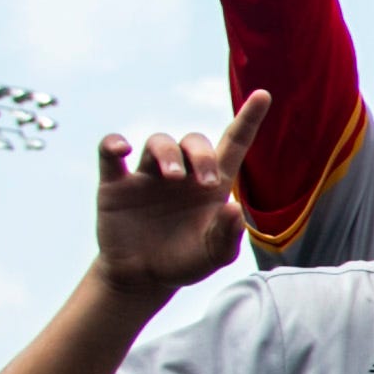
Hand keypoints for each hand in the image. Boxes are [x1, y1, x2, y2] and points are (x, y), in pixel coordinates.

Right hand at [92, 92, 263, 296]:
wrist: (143, 278)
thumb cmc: (185, 261)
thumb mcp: (214, 256)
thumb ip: (227, 235)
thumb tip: (234, 208)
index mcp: (212, 184)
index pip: (233, 143)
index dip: (248, 119)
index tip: (263, 95)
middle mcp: (182, 173)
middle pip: (193, 141)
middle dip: (201, 154)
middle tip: (206, 182)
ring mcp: (147, 176)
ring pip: (158, 143)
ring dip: (168, 154)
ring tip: (173, 177)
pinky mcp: (116, 185)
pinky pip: (110, 154)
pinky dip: (113, 144)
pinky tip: (120, 148)